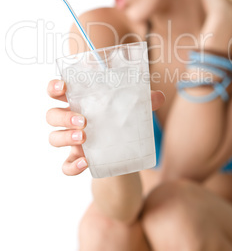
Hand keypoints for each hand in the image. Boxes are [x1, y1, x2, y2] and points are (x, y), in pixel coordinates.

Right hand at [46, 79, 165, 175]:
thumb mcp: (131, 110)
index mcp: (80, 102)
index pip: (57, 91)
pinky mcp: (76, 160)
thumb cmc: (121, 122)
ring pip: (54, 138)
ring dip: (65, 137)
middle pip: (51, 115)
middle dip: (63, 116)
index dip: (54, 87)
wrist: (124, 154)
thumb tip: (158, 96)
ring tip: (83, 137)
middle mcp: (70, 120)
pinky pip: (65, 166)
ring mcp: (71, 142)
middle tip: (83, 121)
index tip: (63, 87)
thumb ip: (143, 102)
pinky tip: (85, 163)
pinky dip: (71, 166)